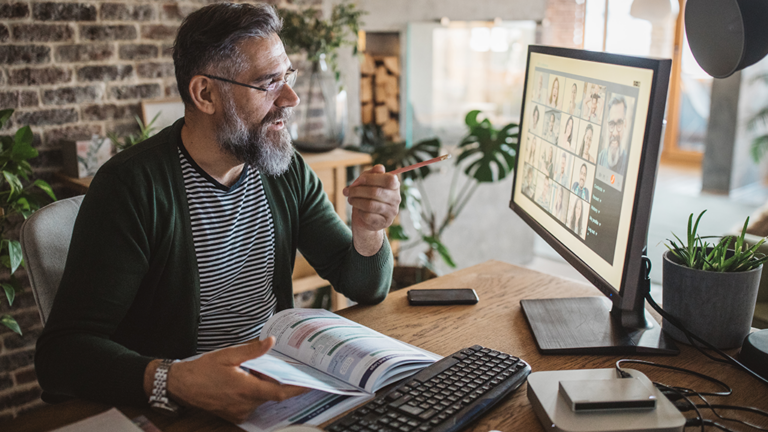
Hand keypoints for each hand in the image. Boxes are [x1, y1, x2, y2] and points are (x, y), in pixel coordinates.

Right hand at [161, 337, 306, 423]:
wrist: (181, 386)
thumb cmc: (203, 370)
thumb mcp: (229, 355)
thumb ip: (253, 350)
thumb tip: (271, 342)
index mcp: (246, 389)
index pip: (280, 392)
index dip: (297, 389)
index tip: (311, 383)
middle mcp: (245, 404)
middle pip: (272, 394)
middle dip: (278, 381)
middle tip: (284, 367)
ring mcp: (239, 411)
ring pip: (262, 398)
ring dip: (265, 386)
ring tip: (258, 370)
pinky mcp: (234, 414)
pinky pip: (252, 403)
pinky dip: (255, 392)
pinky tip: (248, 379)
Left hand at [343, 165, 400, 254]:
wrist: (367, 216)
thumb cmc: (368, 195)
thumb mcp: (368, 182)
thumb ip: (372, 173)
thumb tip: (380, 167)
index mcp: (394, 185)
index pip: (388, 179)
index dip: (372, 178)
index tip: (359, 180)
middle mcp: (396, 198)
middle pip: (376, 192)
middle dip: (357, 190)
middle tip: (347, 191)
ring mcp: (392, 212)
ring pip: (370, 205)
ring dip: (356, 201)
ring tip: (350, 199)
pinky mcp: (384, 222)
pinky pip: (368, 216)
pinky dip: (360, 212)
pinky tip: (359, 210)